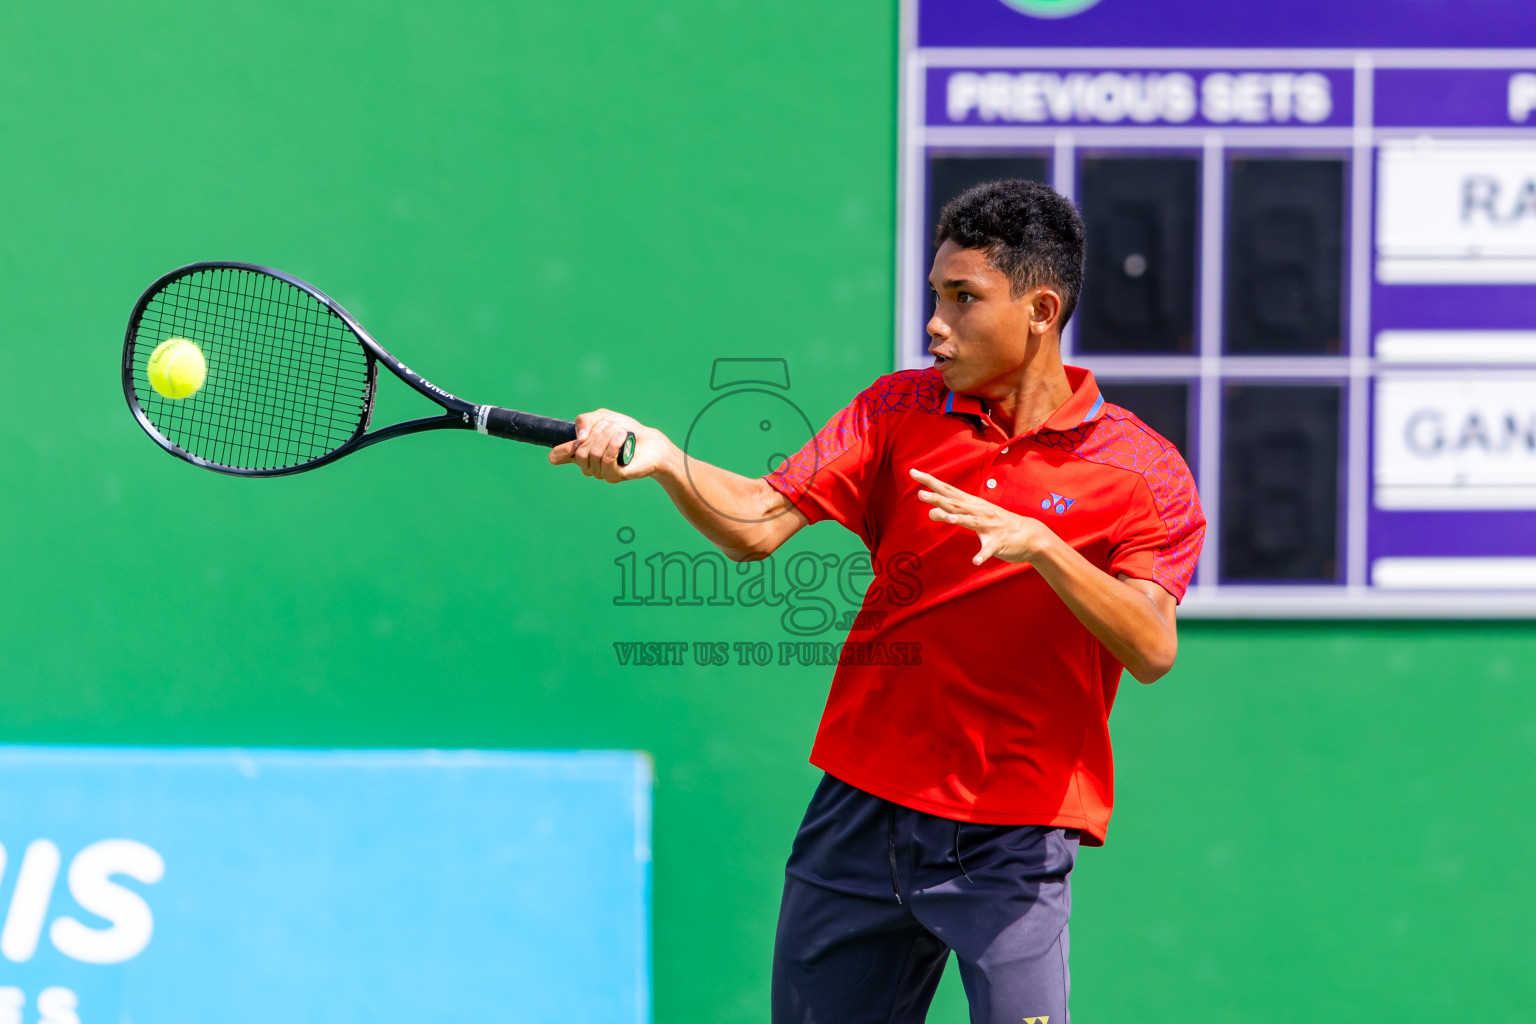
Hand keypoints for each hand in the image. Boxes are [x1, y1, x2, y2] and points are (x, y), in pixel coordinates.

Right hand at [550, 409, 668, 482]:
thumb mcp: (601, 417)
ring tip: (619, 430)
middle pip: (580, 452)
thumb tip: (579, 439)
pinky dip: (614, 445)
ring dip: (607, 437)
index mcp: (580, 451)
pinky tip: (621, 437)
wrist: (649, 440)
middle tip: (610, 424)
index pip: (557, 457)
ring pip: (594, 454)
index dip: (560, 450)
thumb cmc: (624, 429)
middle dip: (596, 434)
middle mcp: (587, 465)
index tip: (575, 441)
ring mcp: (600, 473)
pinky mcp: (614, 476)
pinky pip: (607, 460)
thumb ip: (584, 421)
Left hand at [911, 468, 1056, 565]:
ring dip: (957, 519)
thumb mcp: (974, 517)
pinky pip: (988, 549)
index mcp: (972, 505)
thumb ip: (952, 513)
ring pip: (970, 521)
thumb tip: (931, 512)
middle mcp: (979, 511)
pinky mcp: (998, 542)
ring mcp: (989, 526)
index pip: (948, 489)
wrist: (1031, 536)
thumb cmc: (998, 525)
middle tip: (920, 494)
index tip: (914, 472)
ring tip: (943, 517)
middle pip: (955, 503)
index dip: (931, 481)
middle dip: (938, 498)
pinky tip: (976, 560)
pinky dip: (983, 554)